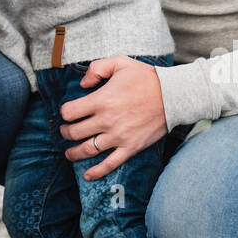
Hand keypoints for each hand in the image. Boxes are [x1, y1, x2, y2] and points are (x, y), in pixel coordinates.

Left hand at [58, 56, 167, 180]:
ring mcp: (118, 136)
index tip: (67, 113)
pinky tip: (87, 175)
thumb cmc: (146, 77)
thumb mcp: (120, 62)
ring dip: (74, 153)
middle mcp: (106, 120)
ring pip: (87, 150)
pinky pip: (110, 164)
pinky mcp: (130, 147)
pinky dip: (96, 172)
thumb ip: (97, 68)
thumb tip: (82, 84)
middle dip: (65, 133)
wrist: (173, 95)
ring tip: (69, 153)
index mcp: (101, 100)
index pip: (70, 112)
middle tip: (64, 132)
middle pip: (74, 132)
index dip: (64, 112)